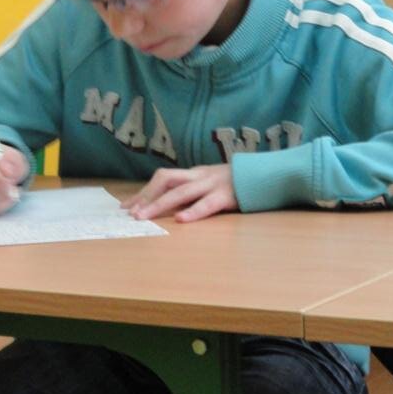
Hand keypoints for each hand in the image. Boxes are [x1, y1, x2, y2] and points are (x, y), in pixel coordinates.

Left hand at [122, 164, 236, 222]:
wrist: (265, 176)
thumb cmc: (236, 184)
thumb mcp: (211, 183)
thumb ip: (193, 191)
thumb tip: (168, 206)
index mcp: (194, 174)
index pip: (163, 178)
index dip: (144, 191)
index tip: (127, 205)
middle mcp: (200, 176)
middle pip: (166, 179)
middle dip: (146, 195)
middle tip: (131, 212)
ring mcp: (213, 184)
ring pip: (181, 192)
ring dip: (160, 204)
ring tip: (144, 216)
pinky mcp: (227, 196)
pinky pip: (207, 204)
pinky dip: (193, 212)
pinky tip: (181, 220)